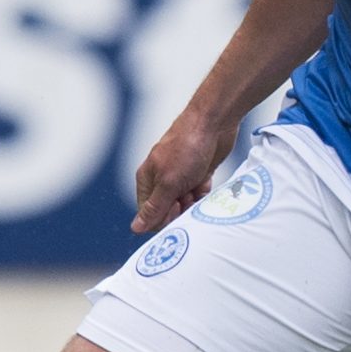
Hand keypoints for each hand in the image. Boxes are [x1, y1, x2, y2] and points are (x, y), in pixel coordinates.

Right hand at [131, 114, 234, 232]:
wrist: (215, 123)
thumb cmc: (187, 148)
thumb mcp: (169, 182)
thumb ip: (155, 207)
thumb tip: (136, 228)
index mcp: (147, 180)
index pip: (148, 213)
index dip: (162, 217)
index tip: (176, 208)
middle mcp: (162, 179)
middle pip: (167, 210)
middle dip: (179, 210)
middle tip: (188, 198)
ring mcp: (181, 176)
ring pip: (186, 204)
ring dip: (193, 202)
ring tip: (198, 188)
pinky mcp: (200, 173)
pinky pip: (200, 194)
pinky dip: (204, 194)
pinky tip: (206, 184)